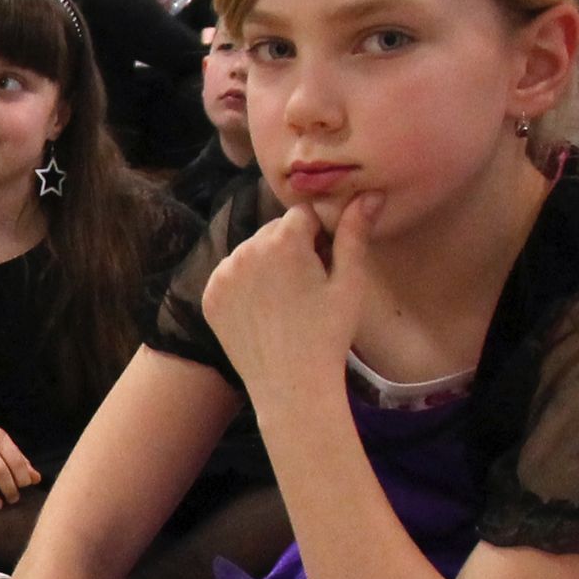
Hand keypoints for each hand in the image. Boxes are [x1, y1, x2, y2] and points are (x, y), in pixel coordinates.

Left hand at [202, 194, 380, 406]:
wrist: (290, 384)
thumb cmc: (328, 333)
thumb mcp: (350, 281)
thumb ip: (355, 233)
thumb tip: (369, 193)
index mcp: (282, 241)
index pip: (303, 215)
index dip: (319, 235)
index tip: (326, 262)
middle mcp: (245, 250)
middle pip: (274, 231)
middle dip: (292, 247)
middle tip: (308, 285)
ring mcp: (222, 274)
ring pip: (250, 252)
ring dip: (267, 264)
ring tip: (286, 301)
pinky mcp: (209, 295)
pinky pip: (230, 276)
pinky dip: (245, 285)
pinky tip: (263, 310)